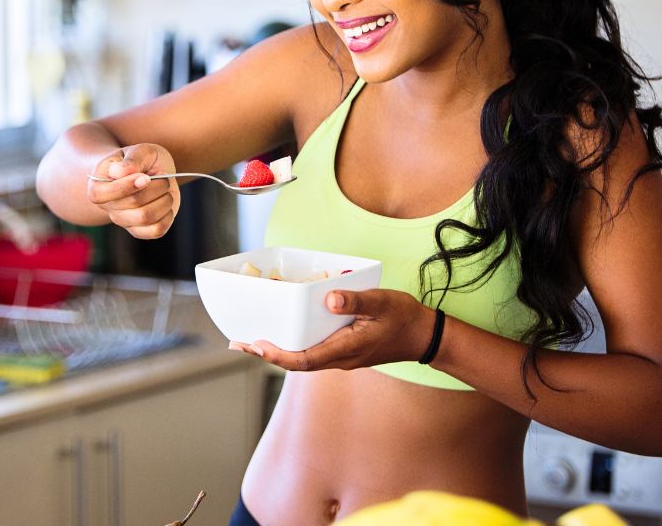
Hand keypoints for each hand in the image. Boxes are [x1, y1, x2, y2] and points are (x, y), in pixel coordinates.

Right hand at [87, 143, 180, 238]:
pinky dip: (168, 215)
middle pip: (134, 203)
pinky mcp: (141, 230)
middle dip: (156, 186)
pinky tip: (166, 203)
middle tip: (162, 176)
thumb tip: (122, 173)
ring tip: (165, 189)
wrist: (148, 172)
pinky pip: (156, 231)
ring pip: (146, 217)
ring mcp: (124, 221)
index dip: (130, 185)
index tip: (146, 176)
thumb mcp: (138, 151)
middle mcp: (108, 207)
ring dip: (164, 200)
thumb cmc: (139, 161)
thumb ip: (132, 160)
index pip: (109, 193)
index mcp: (98, 187)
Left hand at [229, 288, 437, 371]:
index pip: (303, 360)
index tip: (256, 346)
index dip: (277, 355)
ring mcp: (341, 357)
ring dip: (276, 351)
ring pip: (302, 358)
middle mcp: (339, 358)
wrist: (424, 336)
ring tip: (250, 340)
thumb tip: (330, 299)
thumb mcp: (382, 303)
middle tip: (238, 343)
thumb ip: (356, 301)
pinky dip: (292, 345)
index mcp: (345, 350)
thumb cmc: (403, 318)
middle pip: (295, 362)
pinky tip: (283, 332)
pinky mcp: (343, 351)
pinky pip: (312, 352)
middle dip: (266, 353)